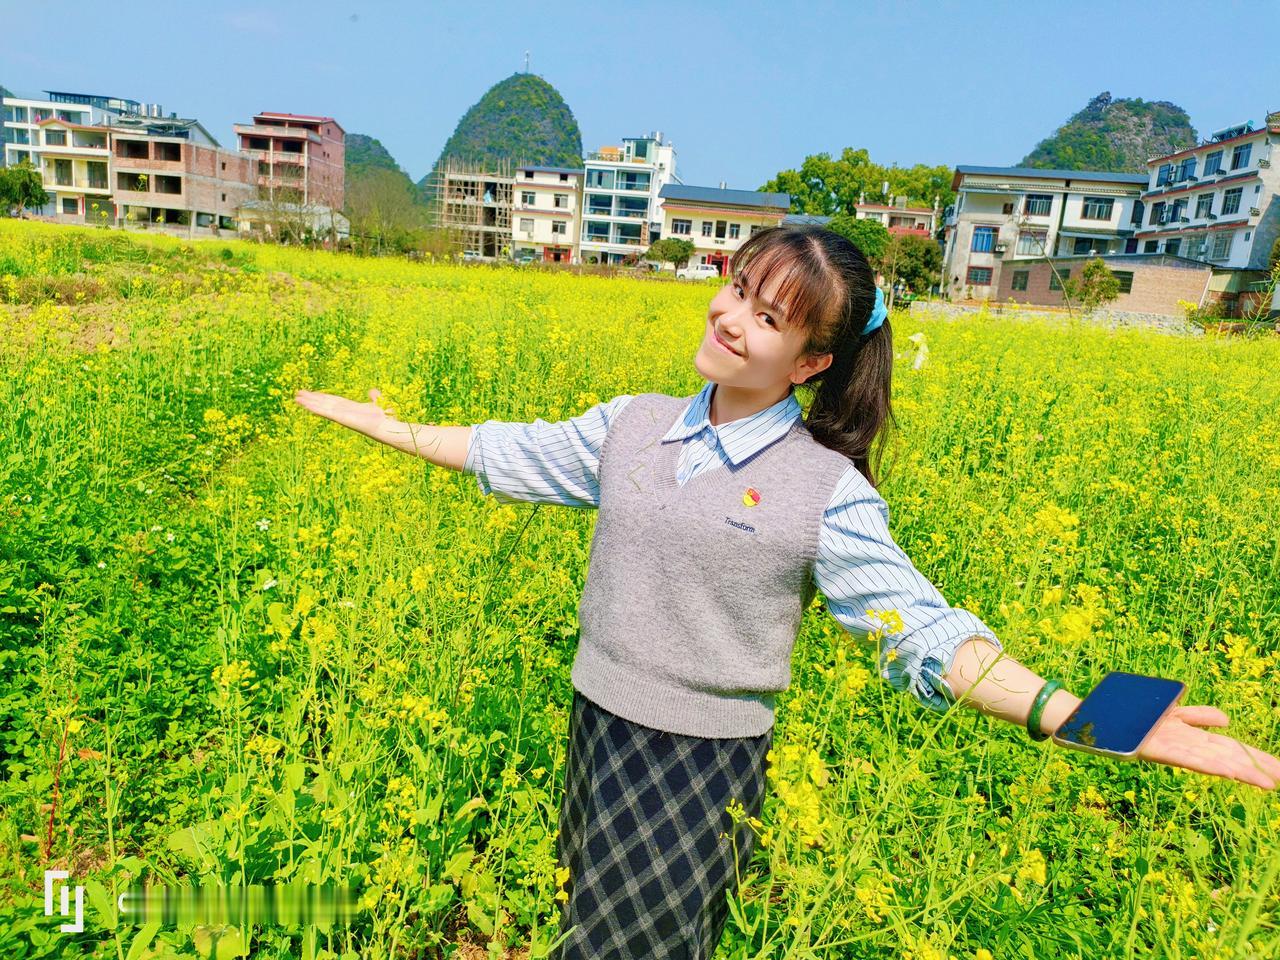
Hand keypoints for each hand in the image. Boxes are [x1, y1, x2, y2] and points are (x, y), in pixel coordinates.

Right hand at [293, 388, 391, 437]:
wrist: (388, 426)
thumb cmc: (386, 418)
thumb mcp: (379, 403)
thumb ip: (375, 397)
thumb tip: (372, 391)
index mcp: (351, 408)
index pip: (333, 401)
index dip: (321, 397)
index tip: (311, 393)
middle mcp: (344, 412)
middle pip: (324, 404)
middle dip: (311, 399)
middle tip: (297, 394)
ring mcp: (342, 416)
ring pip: (322, 408)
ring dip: (309, 403)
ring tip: (296, 398)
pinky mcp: (342, 418)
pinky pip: (326, 412)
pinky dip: (316, 408)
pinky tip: (306, 405)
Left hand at [1136, 704, 1279, 790]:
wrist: (1099, 716)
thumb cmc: (1134, 715)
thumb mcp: (1172, 711)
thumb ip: (1198, 716)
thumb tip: (1227, 721)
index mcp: (1191, 737)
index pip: (1230, 748)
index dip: (1255, 758)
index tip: (1279, 770)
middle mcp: (1186, 745)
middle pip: (1227, 756)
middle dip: (1256, 768)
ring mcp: (1172, 748)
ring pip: (1212, 761)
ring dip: (1240, 772)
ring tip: (1267, 783)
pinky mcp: (1155, 750)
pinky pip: (1185, 758)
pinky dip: (1208, 765)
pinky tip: (1229, 771)